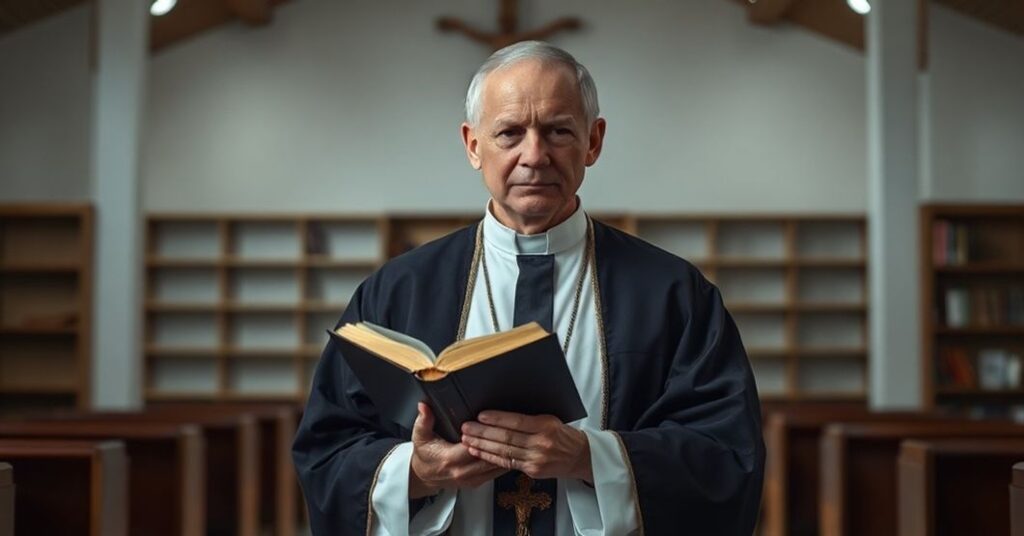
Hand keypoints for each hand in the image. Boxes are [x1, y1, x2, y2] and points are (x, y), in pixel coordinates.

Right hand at [409, 403, 506, 498]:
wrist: (424, 476)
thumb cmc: (424, 455)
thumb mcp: (420, 435)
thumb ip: (424, 420)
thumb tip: (423, 406)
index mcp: (449, 459)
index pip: (472, 447)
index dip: (482, 436)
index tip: (491, 424)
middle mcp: (462, 472)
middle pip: (488, 457)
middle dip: (499, 444)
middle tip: (511, 430)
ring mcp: (471, 479)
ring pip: (495, 466)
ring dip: (505, 453)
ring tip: (515, 440)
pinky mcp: (477, 482)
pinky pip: (495, 473)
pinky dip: (504, 462)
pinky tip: (511, 452)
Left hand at [460, 410, 592, 483]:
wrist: (580, 457)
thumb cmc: (564, 435)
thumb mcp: (551, 419)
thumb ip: (530, 418)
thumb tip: (502, 412)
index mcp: (546, 425)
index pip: (517, 421)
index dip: (497, 419)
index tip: (481, 415)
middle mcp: (541, 443)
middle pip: (507, 437)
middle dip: (483, 432)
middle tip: (466, 427)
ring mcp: (536, 458)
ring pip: (504, 451)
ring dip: (482, 445)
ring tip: (467, 439)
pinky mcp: (532, 470)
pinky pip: (507, 463)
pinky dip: (490, 457)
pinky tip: (478, 451)